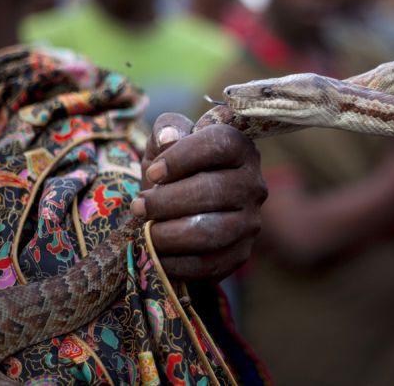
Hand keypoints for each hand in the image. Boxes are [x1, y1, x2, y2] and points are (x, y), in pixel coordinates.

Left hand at [131, 113, 266, 279]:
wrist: (180, 211)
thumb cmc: (172, 169)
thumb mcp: (165, 142)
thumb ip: (166, 128)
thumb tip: (168, 138)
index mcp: (241, 148)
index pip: (219, 144)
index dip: (182, 158)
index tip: (152, 172)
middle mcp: (254, 184)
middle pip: (213, 191)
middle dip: (166, 201)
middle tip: (139, 206)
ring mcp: (250, 222)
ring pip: (210, 231)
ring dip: (168, 233)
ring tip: (145, 229)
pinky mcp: (239, 254)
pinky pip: (207, 264)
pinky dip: (174, 261)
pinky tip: (154, 252)